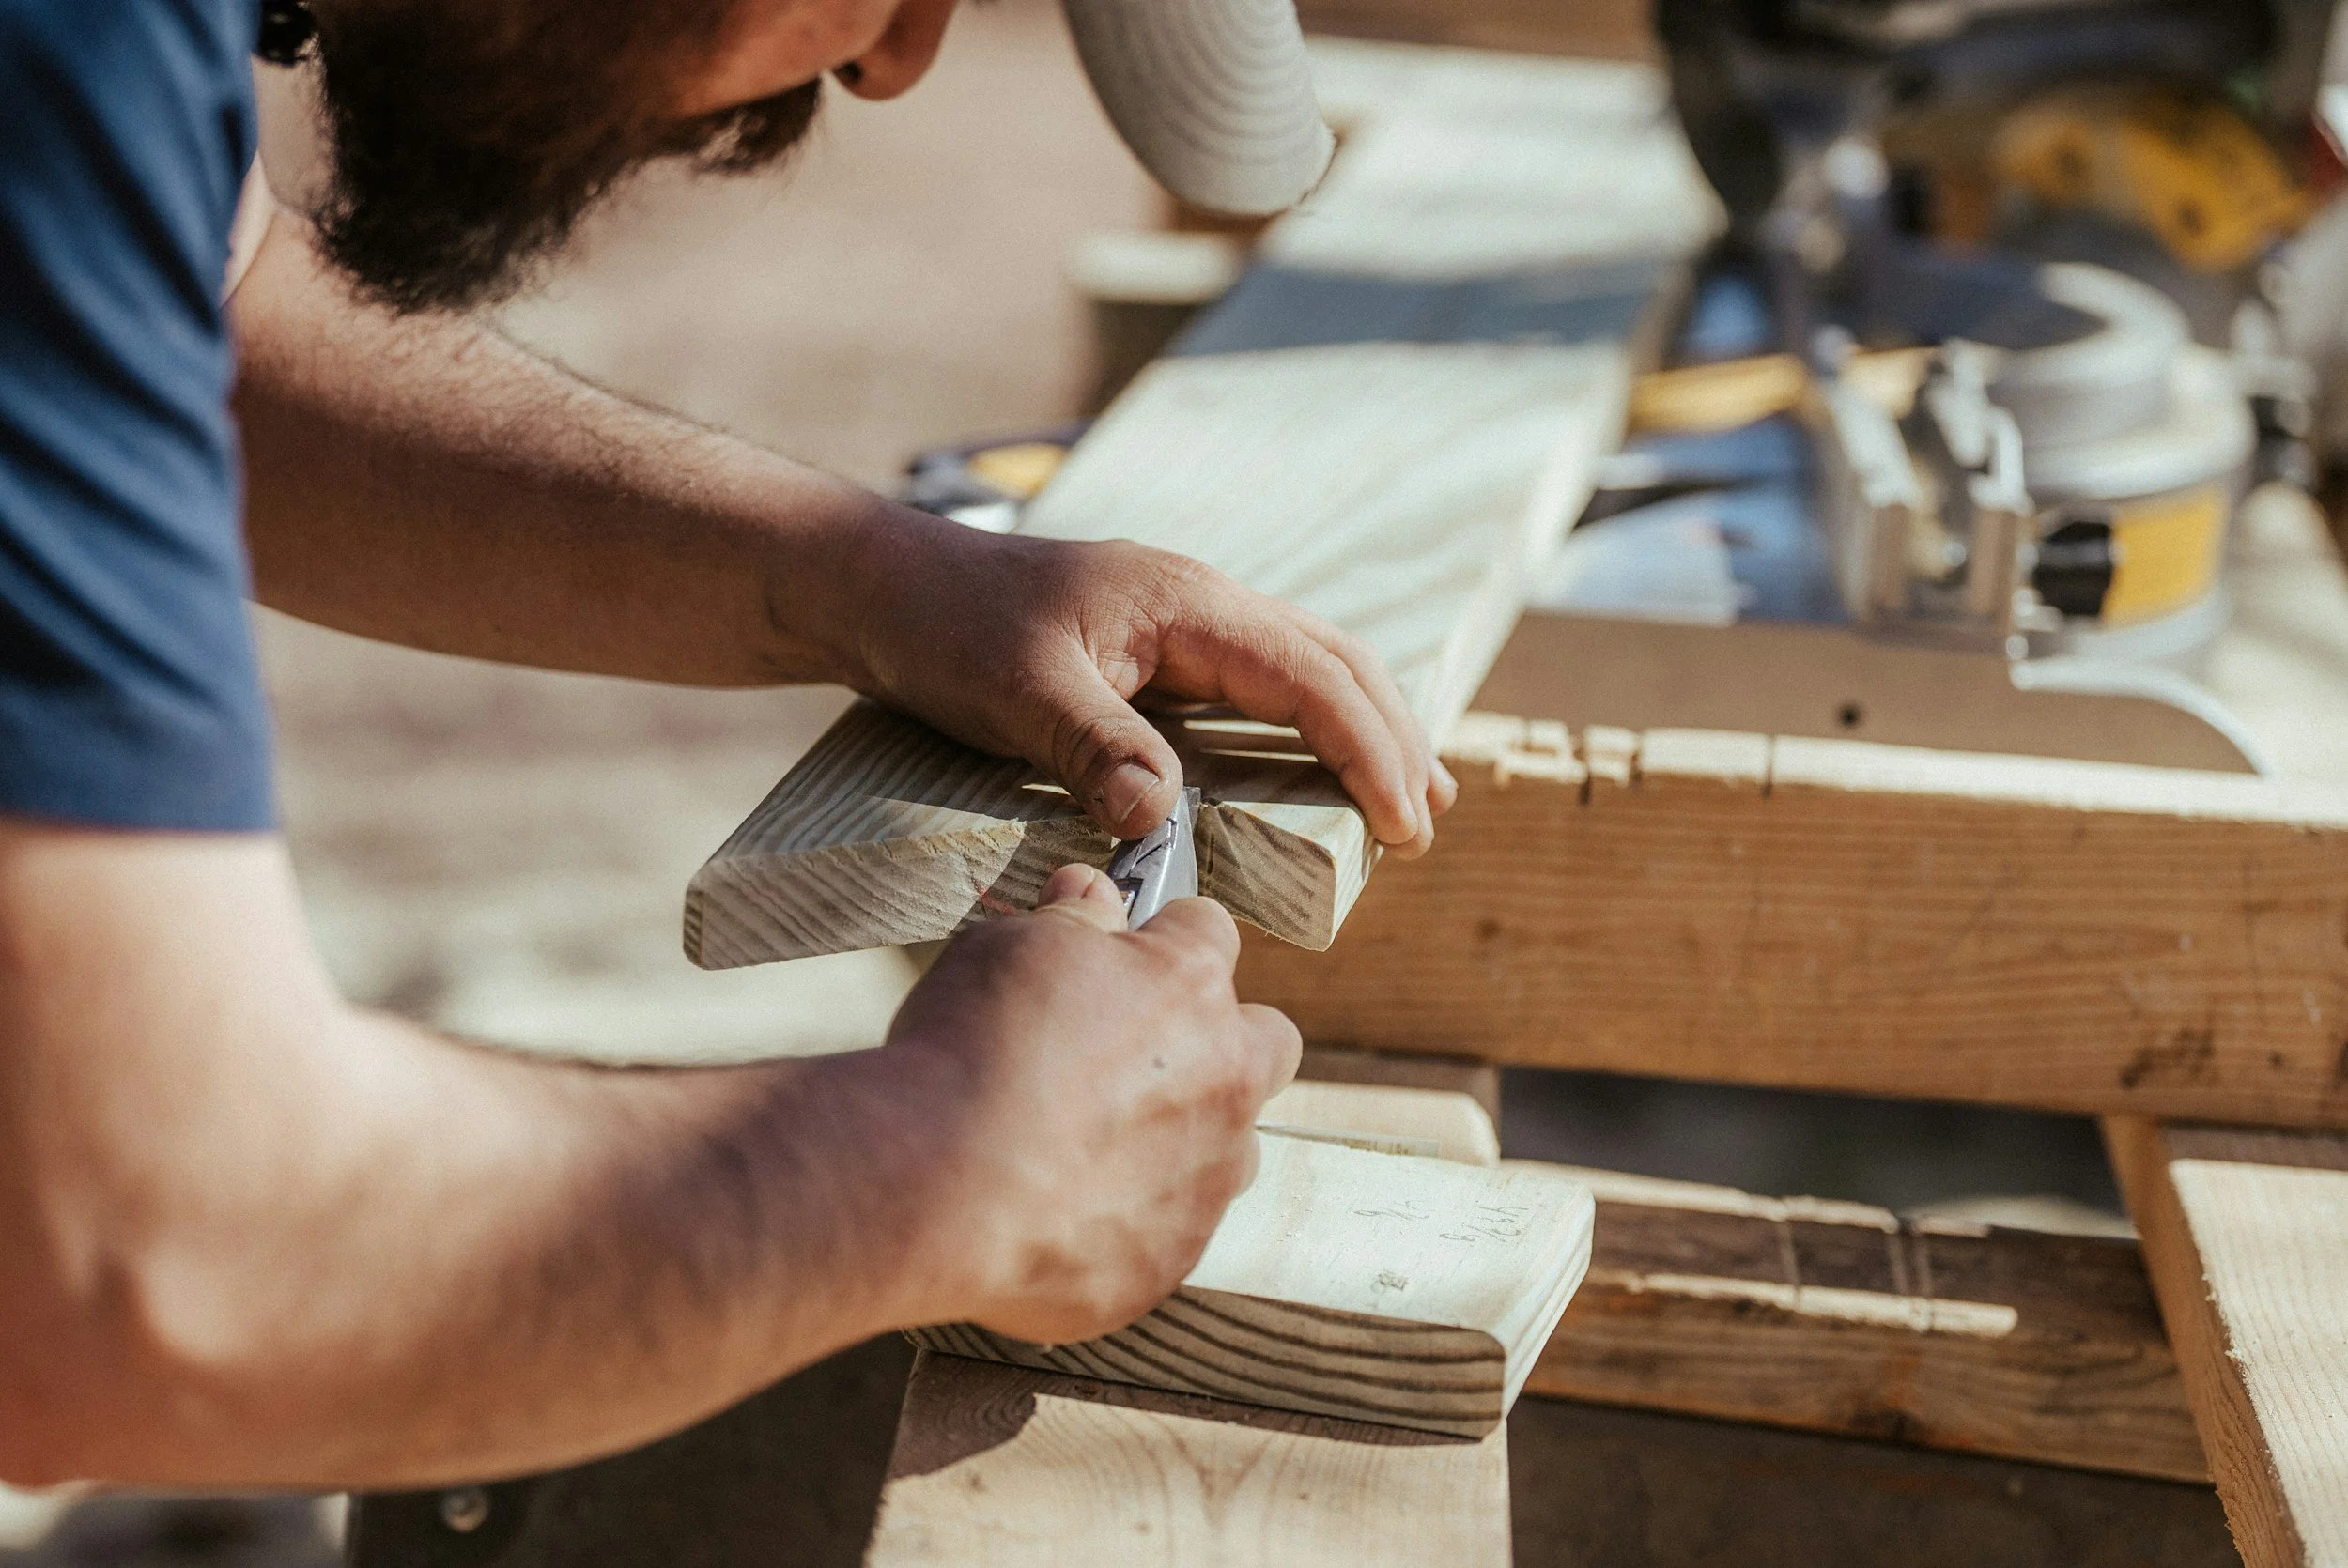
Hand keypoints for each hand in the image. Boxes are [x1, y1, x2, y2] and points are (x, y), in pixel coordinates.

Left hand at [839, 509, 1456, 854]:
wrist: (884, 588)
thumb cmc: (945, 628)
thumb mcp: (1013, 692)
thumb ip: (1093, 747)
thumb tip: (1161, 820)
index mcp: (1186, 602)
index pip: (1311, 676)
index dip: (1368, 750)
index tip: (1404, 823)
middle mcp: (1201, 604)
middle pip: (1336, 662)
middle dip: (1394, 739)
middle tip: (1428, 825)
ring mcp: (1184, 623)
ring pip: (1309, 667)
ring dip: (1366, 729)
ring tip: (1413, 799)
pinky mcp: (1160, 652)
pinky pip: (1263, 685)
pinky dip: (1311, 726)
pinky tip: (1320, 768)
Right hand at [884, 864, 1300, 1343]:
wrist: (935, 1186)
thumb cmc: (970, 1050)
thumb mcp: (1009, 947)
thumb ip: (1071, 919)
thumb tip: (1090, 891)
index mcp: (1190, 987)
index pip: (1210, 931)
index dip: (1164, 937)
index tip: (1126, 951)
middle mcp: (1223, 1082)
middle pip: (1267, 1043)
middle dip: (1220, 1039)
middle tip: (1135, 1053)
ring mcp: (1205, 1181)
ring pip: (1229, 1150)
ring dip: (1181, 1141)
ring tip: (1088, 1146)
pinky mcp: (1166, 1262)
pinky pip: (1165, 1234)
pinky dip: (1124, 1222)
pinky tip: (1053, 1213)